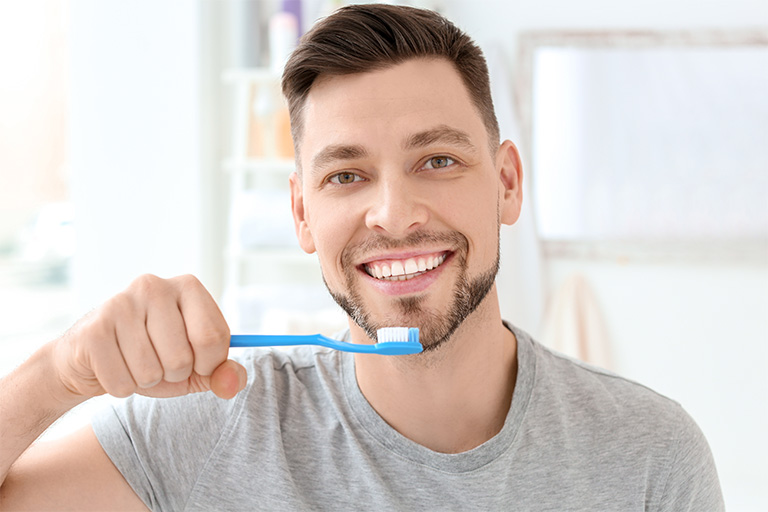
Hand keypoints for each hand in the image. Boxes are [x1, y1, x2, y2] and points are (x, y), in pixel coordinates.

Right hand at [51, 274, 245, 401]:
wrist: (92, 360)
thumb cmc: (153, 358)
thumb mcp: (196, 367)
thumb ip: (223, 374)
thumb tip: (234, 382)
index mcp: (187, 287)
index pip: (214, 337)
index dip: (208, 365)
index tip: (196, 364)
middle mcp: (153, 286)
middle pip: (182, 358)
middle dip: (174, 374)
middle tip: (159, 362)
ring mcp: (120, 303)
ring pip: (151, 372)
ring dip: (146, 381)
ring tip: (135, 363)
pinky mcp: (93, 329)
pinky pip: (122, 383)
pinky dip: (122, 387)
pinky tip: (114, 366)